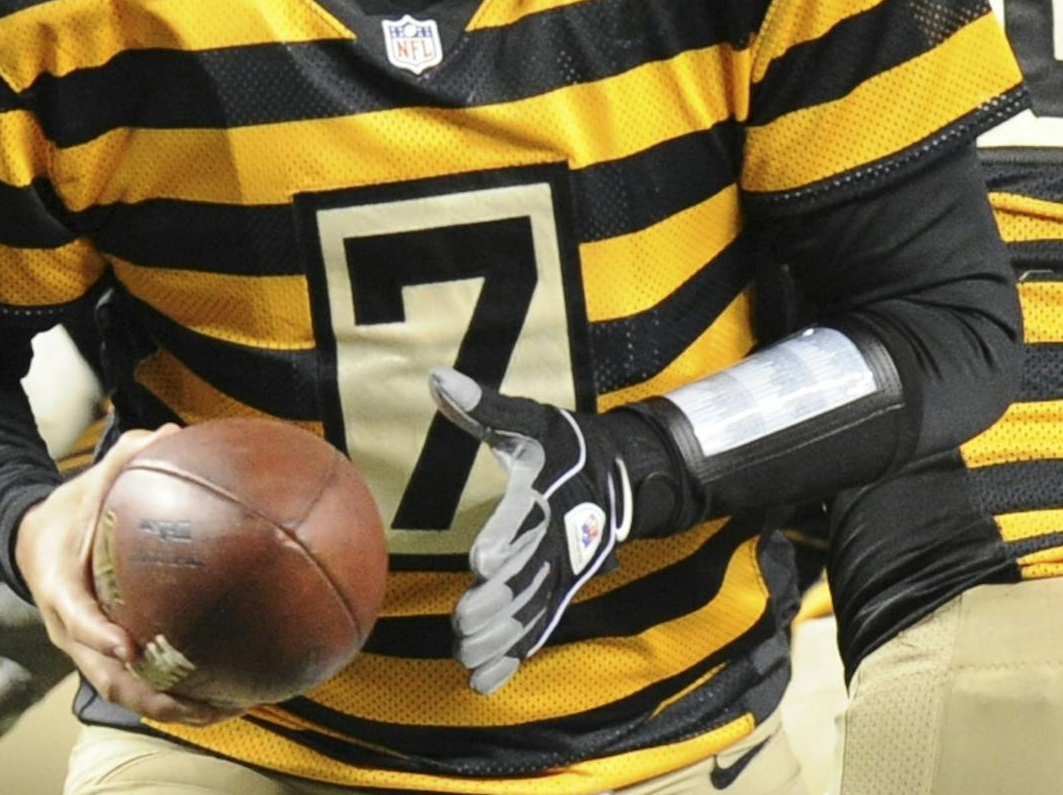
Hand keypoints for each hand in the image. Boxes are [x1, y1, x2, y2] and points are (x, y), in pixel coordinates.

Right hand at [12, 426, 235, 726]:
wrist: (33, 541)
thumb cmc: (68, 510)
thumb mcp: (88, 482)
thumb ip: (125, 459)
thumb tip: (172, 432)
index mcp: (59, 588)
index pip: (76, 618)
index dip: (99, 637)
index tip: (129, 647)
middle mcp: (70, 630)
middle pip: (105, 678)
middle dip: (150, 696)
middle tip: (196, 701)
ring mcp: (86, 650)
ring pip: (123, 694)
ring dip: (168, 709)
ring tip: (221, 710)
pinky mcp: (104, 656)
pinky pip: (136, 685)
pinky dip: (171, 696)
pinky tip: (218, 696)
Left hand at [430, 368, 675, 694]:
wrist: (625, 475)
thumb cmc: (567, 446)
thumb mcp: (531, 420)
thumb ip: (486, 408)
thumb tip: (438, 380)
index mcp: (548, 496)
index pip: (526, 520)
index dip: (506, 541)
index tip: (482, 561)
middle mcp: (560, 540)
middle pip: (528, 577)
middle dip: (496, 603)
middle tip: (462, 622)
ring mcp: (563, 573)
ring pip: (532, 612)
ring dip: (500, 637)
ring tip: (465, 654)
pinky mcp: (562, 593)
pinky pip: (539, 629)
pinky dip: (512, 657)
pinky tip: (483, 682)